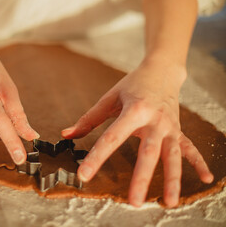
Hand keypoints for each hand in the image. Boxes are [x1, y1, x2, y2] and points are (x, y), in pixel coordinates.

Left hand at [62, 58, 213, 207]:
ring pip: (173, 156)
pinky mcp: (178, 130)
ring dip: (172, 179)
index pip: (112, 138)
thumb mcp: (110, 98)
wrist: (161, 71)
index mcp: (135, 111)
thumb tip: (67, 134)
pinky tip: (205, 178)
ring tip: (168, 201)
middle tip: (134, 202)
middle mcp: (155, 120)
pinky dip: (198, 163)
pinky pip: (190, 148)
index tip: (84, 175)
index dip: (97, 157)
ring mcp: (170, 126)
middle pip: (148, 153)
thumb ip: (89, 118)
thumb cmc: (133, 84)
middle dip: (142, 178)